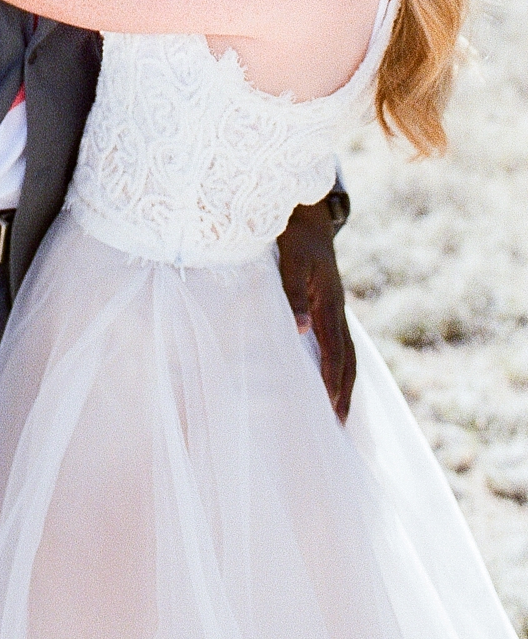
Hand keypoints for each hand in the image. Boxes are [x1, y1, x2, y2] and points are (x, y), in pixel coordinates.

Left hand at [277, 202, 355, 423]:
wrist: (307, 213)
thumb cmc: (294, 236)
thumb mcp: (289, 259)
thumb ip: (293, 292)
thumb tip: (300, 330)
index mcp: (329, 302)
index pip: (334, 351)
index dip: (333, 381)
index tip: (332, 409)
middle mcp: (336, 308)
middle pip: (347, 358)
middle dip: (345, 391)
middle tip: (340, 425)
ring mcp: (335, 306)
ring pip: (346, 351)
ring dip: (345, 381)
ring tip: (340, 410)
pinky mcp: (328, 303)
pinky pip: (338, 340)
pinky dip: (339, 363)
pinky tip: (330, 374)